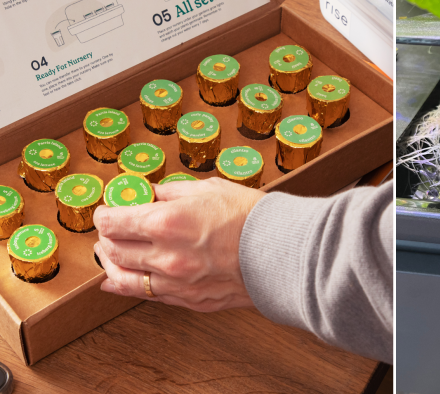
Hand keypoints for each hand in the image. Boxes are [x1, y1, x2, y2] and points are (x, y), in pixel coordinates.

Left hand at [93, 177, 265, 311]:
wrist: (284, 252)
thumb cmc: (253, 218)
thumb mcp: (211, 189)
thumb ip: (173, 192)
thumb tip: (152, 194)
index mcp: (168, 222)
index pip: (114, 221)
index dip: (104, 214)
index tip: (108, 210)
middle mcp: (166, 256)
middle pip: (113, 251)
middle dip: (105, 239)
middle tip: (108, 230)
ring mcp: (177, 283)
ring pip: (124, 280)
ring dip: (111, 266)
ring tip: (110, 256)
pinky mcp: (190, 300)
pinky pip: (149, 297)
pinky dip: (129, 287)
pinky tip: (121, 281)